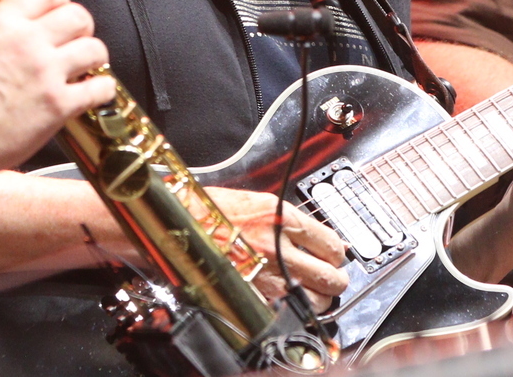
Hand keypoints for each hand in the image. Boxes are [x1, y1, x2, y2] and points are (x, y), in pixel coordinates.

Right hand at [0, 0, 115, 178]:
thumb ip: (2, 36)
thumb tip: (25, 33)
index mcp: (1, 22)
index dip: (59, 2)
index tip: (60, 14)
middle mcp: (27, 41)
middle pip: (78, 16)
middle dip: (82, 28)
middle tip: (77, 41)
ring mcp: (45, 72)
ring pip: (94, 48)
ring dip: (94, 58)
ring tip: (88, 68)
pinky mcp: (58, 105)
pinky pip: (100, 87)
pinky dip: (102, 89)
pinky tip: (94, 93)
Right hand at [206, 187, 348, 309]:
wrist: (175, 223)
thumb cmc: (208, 209)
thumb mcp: (256, 202)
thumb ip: (290, 221)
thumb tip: (320, 238)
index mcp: (280, 216)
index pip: (331, 244)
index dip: (338, 253)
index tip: (335, 255)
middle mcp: (276, 246)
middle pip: (329, 275)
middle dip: (335, 279)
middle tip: (331, 277)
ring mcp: (263, 273)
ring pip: (314, 299)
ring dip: (318, 298)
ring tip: (313, 292)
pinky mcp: (250, 293)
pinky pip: (285, 310)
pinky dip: (291, 309)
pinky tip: (288, 302)